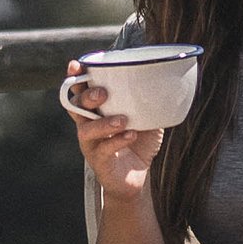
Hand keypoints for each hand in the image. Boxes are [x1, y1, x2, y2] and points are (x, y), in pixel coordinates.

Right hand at [65, 60, 163, 201]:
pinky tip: (130, 135)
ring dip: (103, 122)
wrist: (136, 178)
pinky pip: (103, 149)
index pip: (79, 92)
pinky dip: (117, 140)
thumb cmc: (137, 144)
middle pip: (76, 107)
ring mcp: (91, 145)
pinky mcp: (98, 162)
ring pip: (86, 130)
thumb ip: (148, 103)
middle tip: (104, 93)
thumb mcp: (145, 119)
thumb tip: (166, 82)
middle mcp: (88, 126)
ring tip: (123, 120)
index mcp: (96, 112)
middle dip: (87, 96)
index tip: (76, 65)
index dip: (76, 78)